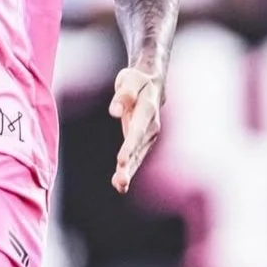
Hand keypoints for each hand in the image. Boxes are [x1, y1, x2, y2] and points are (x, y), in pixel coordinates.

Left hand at [109, 66, 162, 193]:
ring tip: (119, 187)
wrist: (152, 82)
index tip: (121, 160)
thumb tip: (114, 112)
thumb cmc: (138, 80)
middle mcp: (151, 126)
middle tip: (120, 182)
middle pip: (138, 149)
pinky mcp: (143, 140)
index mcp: (147, 110)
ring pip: (138, 156)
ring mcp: (148, 135)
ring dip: (129, 172)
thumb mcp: (130, 80)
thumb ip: (123, 95)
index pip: (137, 131)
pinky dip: (129, 170)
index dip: (129, 147)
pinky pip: (136, 157)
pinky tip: (119, 185)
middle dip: (130, 166)